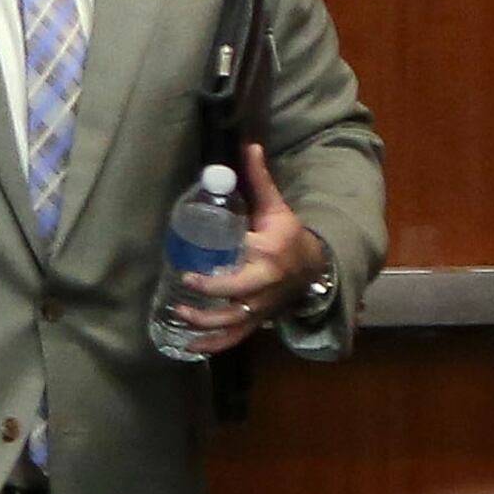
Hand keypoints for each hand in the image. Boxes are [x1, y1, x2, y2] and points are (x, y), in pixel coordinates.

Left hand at [180, 142, 323, 356]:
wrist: (313, 267)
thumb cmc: (288, 236)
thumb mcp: (276, 208)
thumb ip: (258, 181)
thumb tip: (248, 146)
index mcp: (267, 255)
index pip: (240, 265)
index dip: (214, 276)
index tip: (187, 275)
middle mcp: (265, 285)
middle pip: (235, 299)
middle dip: (208, 300)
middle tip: (182, 290)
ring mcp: (262, 307)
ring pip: (233, 323)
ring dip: (205, 326)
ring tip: (179, 318)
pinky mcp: (258, 321)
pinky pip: (235, 338)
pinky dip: (213, 346)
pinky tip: (190, 348)